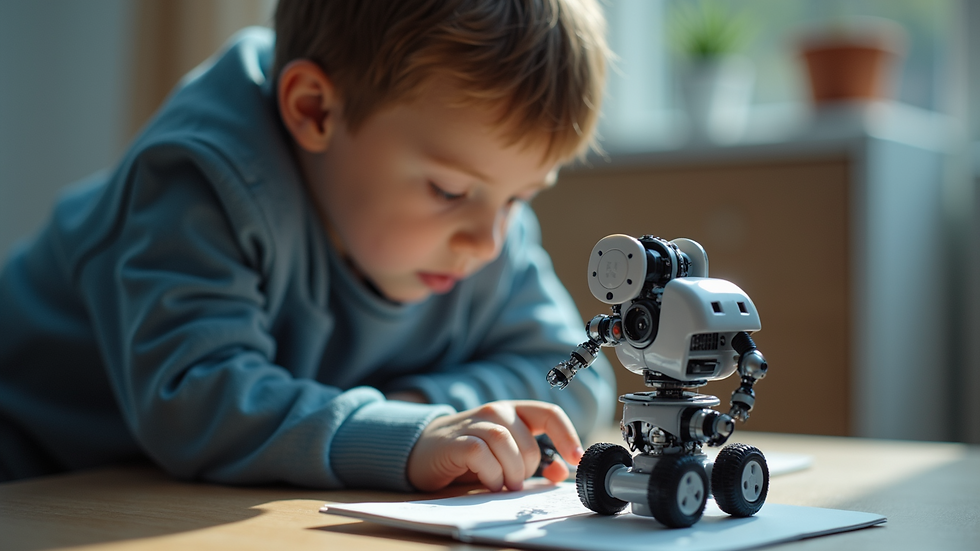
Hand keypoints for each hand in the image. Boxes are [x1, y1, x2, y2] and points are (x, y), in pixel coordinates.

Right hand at [407, 400, 584, 491]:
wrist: (423, 451)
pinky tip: (489, 482)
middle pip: (529, 441)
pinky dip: (490, 473)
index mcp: (513, 412)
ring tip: (504, 485)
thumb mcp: (505, 456)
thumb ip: (534, 461)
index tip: (576, 458)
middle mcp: (495, 411)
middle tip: (517, 483)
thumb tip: (559, 471)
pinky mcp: (456, 441)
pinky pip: (481, 454)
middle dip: (529, 469)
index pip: (549, 414)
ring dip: (511, 471)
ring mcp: (474, 423)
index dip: (567, 435)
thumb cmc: (469, 454)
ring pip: (506, 443)